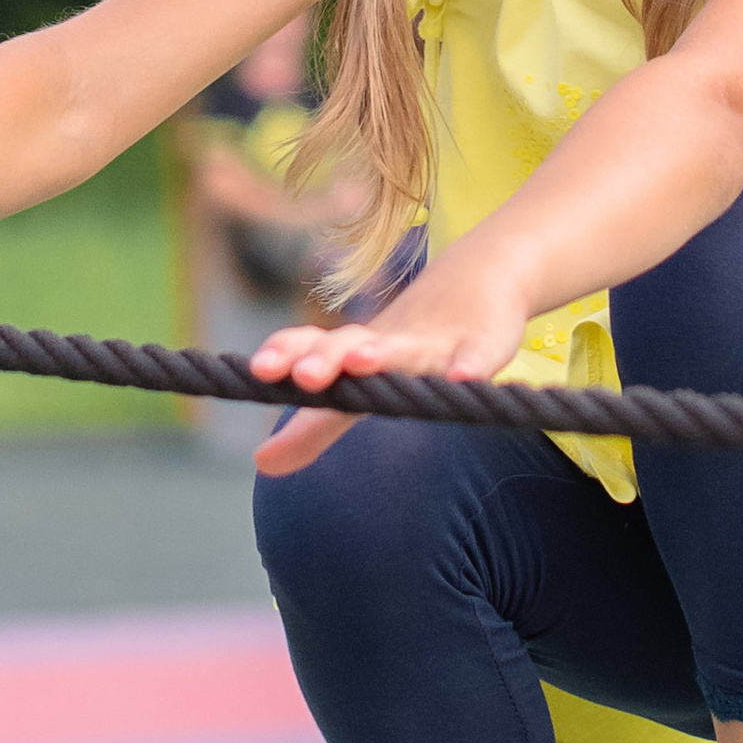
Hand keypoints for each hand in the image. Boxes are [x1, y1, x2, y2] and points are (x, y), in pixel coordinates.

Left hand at [248, 247, 533, 475]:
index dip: (287, 353)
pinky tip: (464, 380)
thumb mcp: (358, 384)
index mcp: (356, 348)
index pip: (314, 345)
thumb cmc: (405, 345)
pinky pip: (476, 357)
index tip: (260, 370)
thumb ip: (312, 427)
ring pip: (408, 348)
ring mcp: (437, 343)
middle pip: (353, 343)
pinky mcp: (482, 346)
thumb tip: (261, 463)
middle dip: (326, 357)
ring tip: (362, 361)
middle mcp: (390, 341)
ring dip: (384, 354)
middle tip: (303, 376)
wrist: (478, 279)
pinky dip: (471, 367)